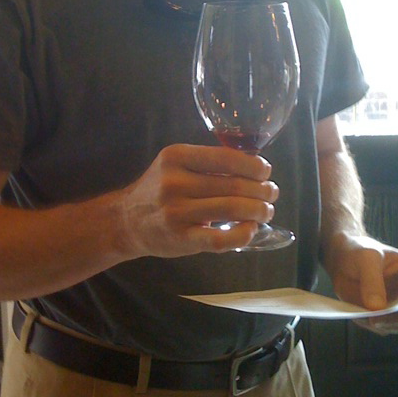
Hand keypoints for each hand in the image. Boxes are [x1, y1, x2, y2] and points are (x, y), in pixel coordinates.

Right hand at [118, 143, 278, 258]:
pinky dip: (243, 234)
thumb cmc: (158, 190)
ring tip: (266, 211)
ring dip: (259, 210)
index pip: (227, 158)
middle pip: (235, 185)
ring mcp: (177, 212)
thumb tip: (254, 164)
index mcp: (176, 157)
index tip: (265, 172)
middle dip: (262, 190)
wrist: (126, 221)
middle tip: (271, 194)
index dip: (255, 166)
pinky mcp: (181, 239)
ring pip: (233, 209)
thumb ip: (207, 162)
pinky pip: (221, 239)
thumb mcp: (174, 164)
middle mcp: (175, 182)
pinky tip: (251, 229)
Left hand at [323, 232, 397, 335]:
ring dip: (385, 325)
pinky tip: (358, 316)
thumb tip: (376, 307)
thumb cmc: (361, 252)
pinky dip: (371, 325)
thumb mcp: (366, 258)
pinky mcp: (386, 316)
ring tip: (366, 319)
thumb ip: (371, 280)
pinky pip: (383, 327)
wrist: (343, 260)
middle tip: (378, 319)